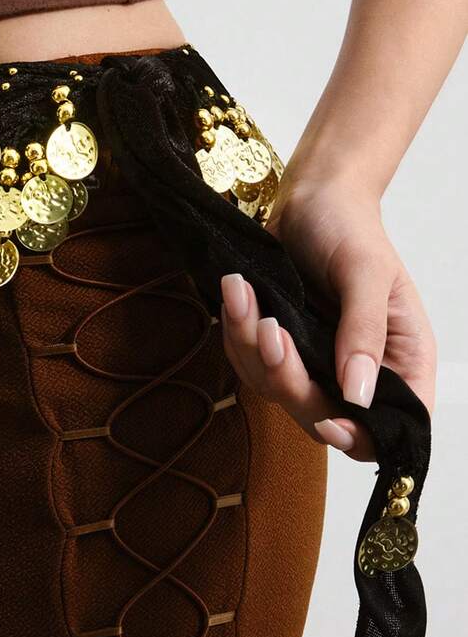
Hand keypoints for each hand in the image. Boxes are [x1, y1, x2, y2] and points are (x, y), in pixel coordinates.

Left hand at [218, 174, 436, 461]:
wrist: (313, 198)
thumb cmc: (350, 229)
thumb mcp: (366, 272)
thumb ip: (364, 333)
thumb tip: (359, 395)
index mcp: (400, 361)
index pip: (389, 426)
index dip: (360, 438)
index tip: (328, 420)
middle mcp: (358, 371)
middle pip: (321, 415)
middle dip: (289, 380)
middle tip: (270, 330)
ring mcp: (315, 363)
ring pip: (276, 390)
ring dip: (252, 348)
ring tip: (244, 295)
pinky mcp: (277, 348)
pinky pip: (248, 364)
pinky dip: (236, 334)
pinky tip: (235, 294)